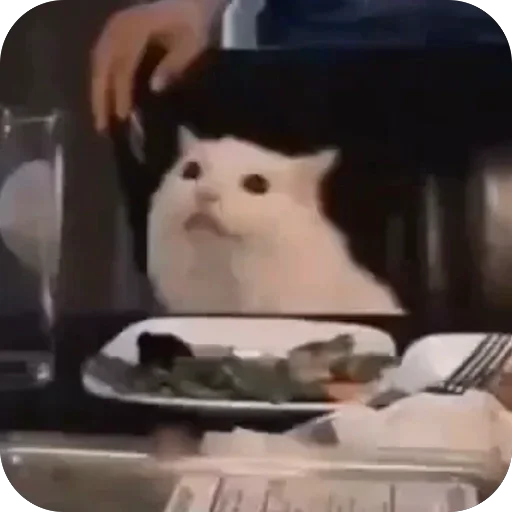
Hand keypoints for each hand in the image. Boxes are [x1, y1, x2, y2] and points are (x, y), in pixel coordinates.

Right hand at [91, 0, 221, 131]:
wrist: (192, 0)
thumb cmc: (194, 24)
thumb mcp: (192, 45)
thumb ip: (174, 66)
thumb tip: (155, 88)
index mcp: (137, 28)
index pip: (124, 65)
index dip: (122, 92)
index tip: (123, 117)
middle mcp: (119, 25)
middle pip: (103, 65)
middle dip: (101, 97)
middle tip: (102, 127)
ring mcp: (114, 26)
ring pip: (98, 63)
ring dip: (98, 91)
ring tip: (100, 118)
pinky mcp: (115, 30)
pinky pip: (102, 58)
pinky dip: (101, 80)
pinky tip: (104, 99)